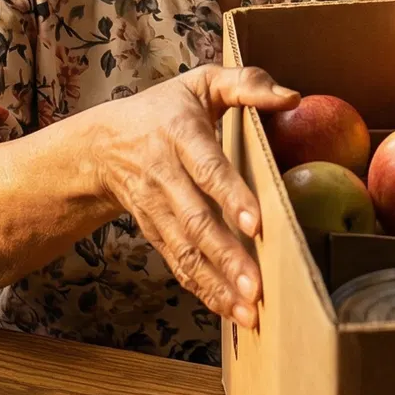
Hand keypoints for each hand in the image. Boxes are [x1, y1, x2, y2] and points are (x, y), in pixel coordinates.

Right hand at [78, 64, 297, 329]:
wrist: (101, 145)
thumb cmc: (166, 109)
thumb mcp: (202, 82)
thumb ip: (247, 83)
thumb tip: (292, 97)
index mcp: (178, 134)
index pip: (207, 168)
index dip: (230, 195)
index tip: (256, 223)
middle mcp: (163, 175)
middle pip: (195, 220)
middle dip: (226, 256)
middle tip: (256, 286)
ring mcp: (155, 209)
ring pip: (185, 251)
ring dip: (216, 284)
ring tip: (248, 311)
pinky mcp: (154, 234)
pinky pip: (179, 264)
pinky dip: (203, 290)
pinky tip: (229, 311)